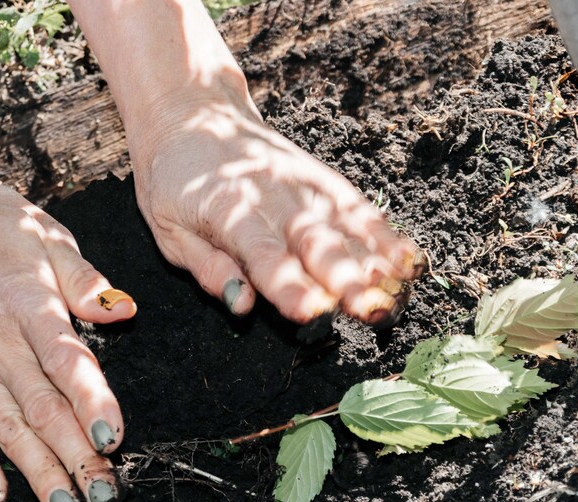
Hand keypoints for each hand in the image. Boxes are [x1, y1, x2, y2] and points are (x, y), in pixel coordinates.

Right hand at [0, 175, 135, 501]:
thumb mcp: (42, 233)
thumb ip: (83, 279)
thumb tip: (123, 310)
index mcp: (29, 305)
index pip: (68, 361)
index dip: (92, 401)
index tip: (114, 438)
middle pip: (44, 408)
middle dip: (77, 457)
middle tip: (105, 498)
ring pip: (9, 427)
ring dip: (38, 471)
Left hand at [127, 84, 423, 325]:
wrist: (191, 113)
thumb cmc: (174, 181)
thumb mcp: (169, 230)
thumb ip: (208, 268)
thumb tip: (242, 305)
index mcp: (226, 210)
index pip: (261, 254)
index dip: (287, 285)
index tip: (311, 313)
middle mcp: (271, 194)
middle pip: (313, 241)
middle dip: (344, 278)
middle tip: (369, 310)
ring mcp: (300, 183)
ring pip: (343, 223)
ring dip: (374, 258)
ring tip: (399, 289)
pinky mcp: (320, 177)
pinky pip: (357, 206)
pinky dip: (384, 233)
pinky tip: (408, 259)